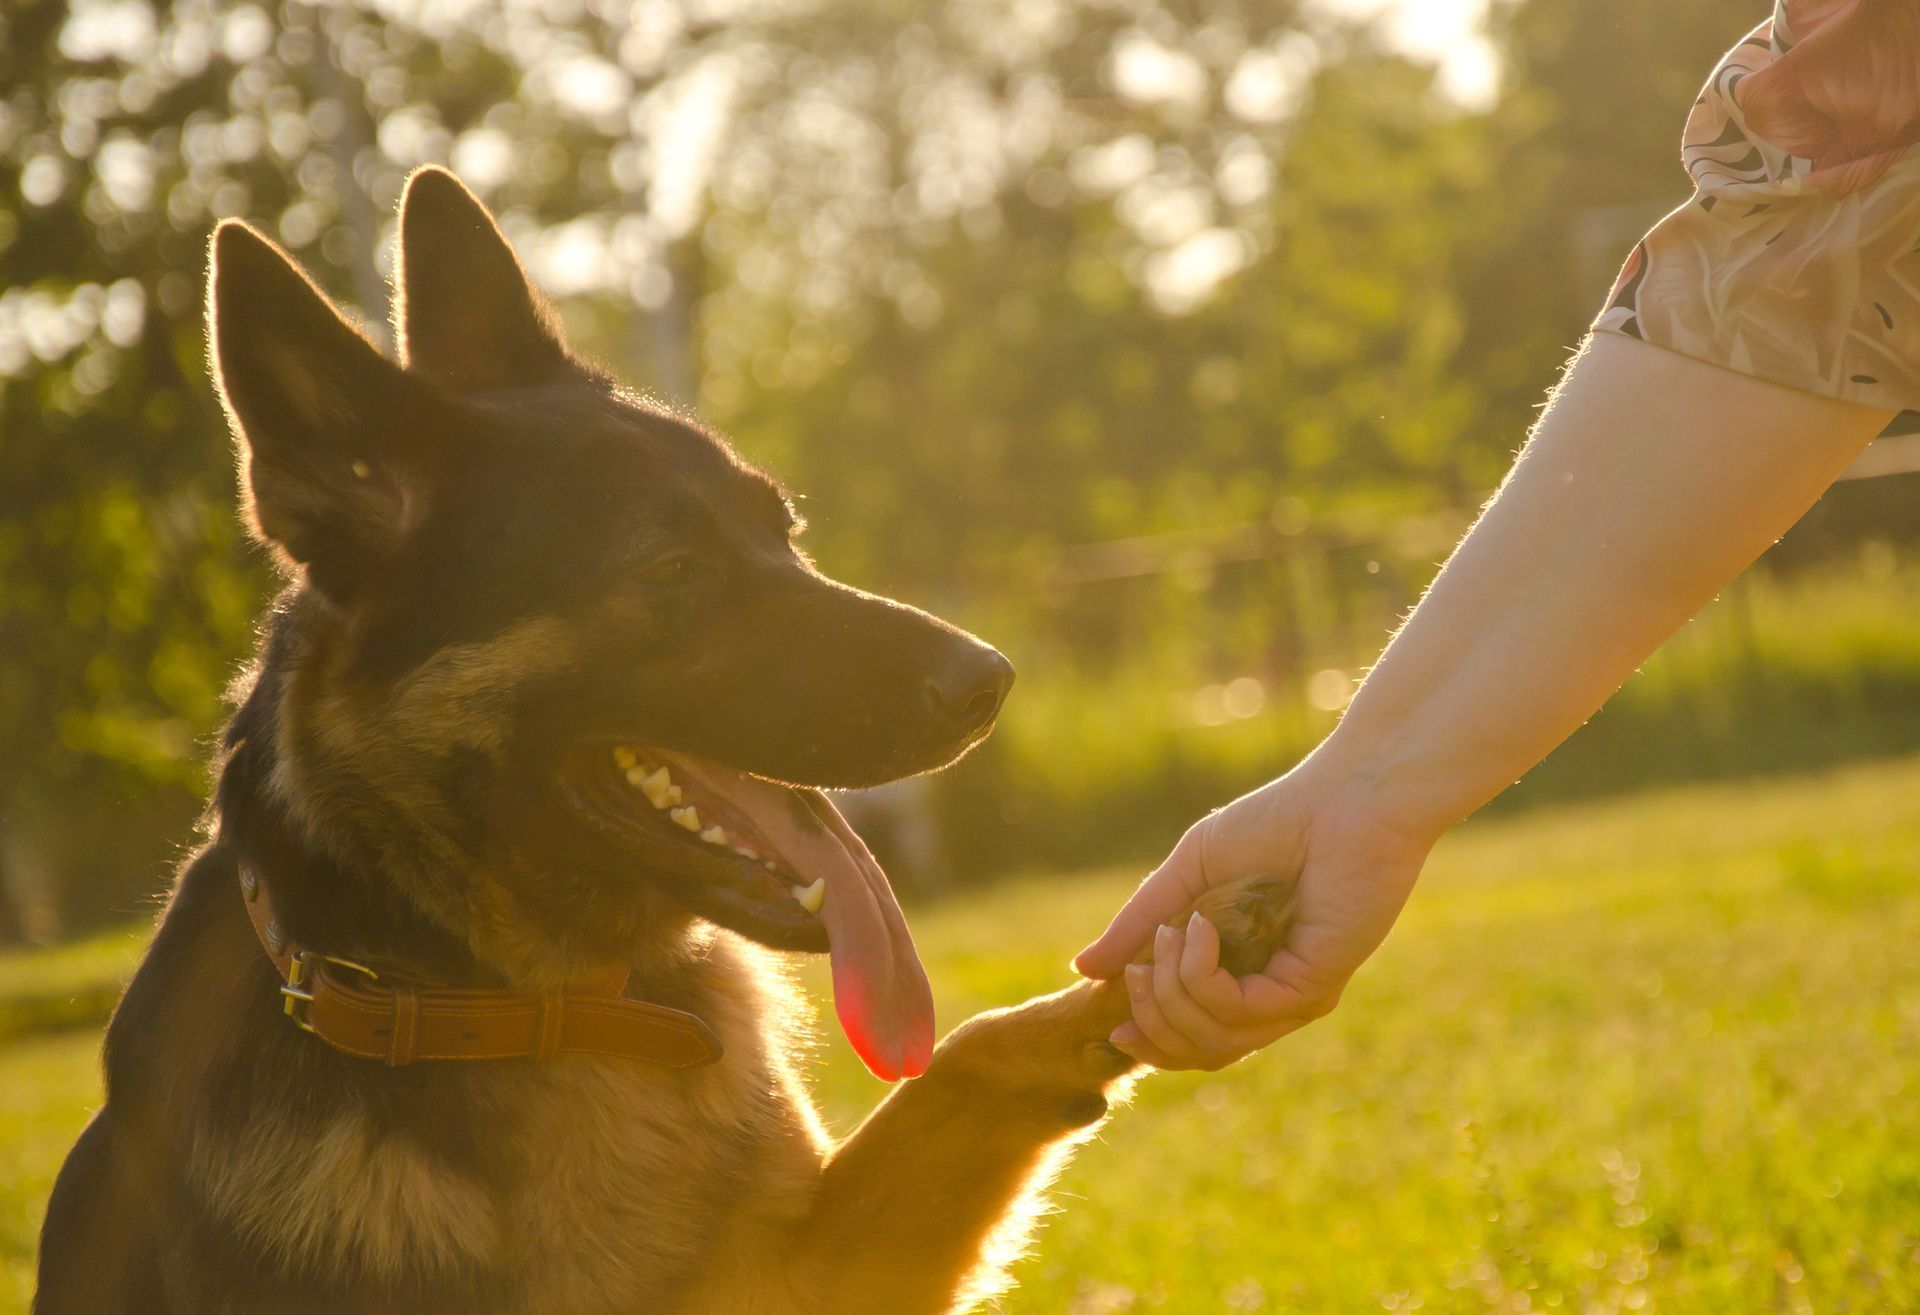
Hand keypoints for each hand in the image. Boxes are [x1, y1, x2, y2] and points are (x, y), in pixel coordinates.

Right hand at [1072, 762, 1434, 1069]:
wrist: (1343, 801)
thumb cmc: (1273, 825)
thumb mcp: (1187, 874)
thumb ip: (1139, 922)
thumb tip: (1082, 969)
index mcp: (1245, 977)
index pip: (1193, 1041)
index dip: (1149, 1040)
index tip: (1112, 1020)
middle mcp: (1271, 998)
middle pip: (1196, 1052)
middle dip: (1151, 1014)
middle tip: (1139, 963)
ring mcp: (1294, 999)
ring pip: (1212, 1041)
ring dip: (1171, 990)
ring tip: (1172, 932)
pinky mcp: (1312, 990)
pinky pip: (1237, 1012)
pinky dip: (1201, 974)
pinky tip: (1201, 927)